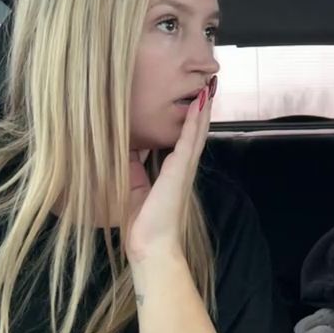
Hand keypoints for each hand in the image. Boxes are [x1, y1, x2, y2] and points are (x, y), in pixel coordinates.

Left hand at [125, 76, 215, 266]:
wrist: (152, 245)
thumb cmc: (142, 221)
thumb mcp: (132, 185)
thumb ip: (132, 165)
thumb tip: (125, 144)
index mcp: (171, 170)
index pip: (180, 139)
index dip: (187, 121)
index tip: (192, 102)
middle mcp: (182, 166)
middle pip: (194, 131)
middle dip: (200, 111)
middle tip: (207, 87)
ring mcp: (184, 166)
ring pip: (196, 131)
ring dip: (202, 109)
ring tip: (208, 87)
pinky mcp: (181, 168)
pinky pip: (190, 138)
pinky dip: (195, 120)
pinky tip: (200, 103)